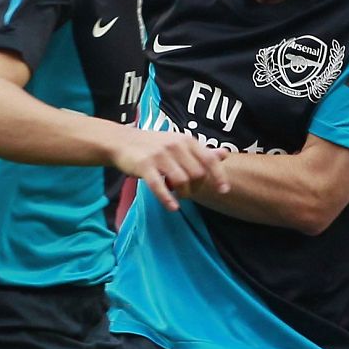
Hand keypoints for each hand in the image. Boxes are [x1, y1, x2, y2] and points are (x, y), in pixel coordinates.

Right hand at [115, 130, 229, 210]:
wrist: (123, 141)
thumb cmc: (155, 145)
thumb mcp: (179, 144)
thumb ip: (201, 151)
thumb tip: (224, 154)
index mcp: (187, 140)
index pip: (209, 159)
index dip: (219, 176)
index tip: (223, 190)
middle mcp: (175, 145)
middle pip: (197, 174)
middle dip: (196, 188)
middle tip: (188, 192)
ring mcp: (159, 155)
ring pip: (181, 181)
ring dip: (183, 194)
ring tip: (178, 196)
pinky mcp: (144, 166)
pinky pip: (159, 186)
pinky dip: (167, 199)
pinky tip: (172, 208)